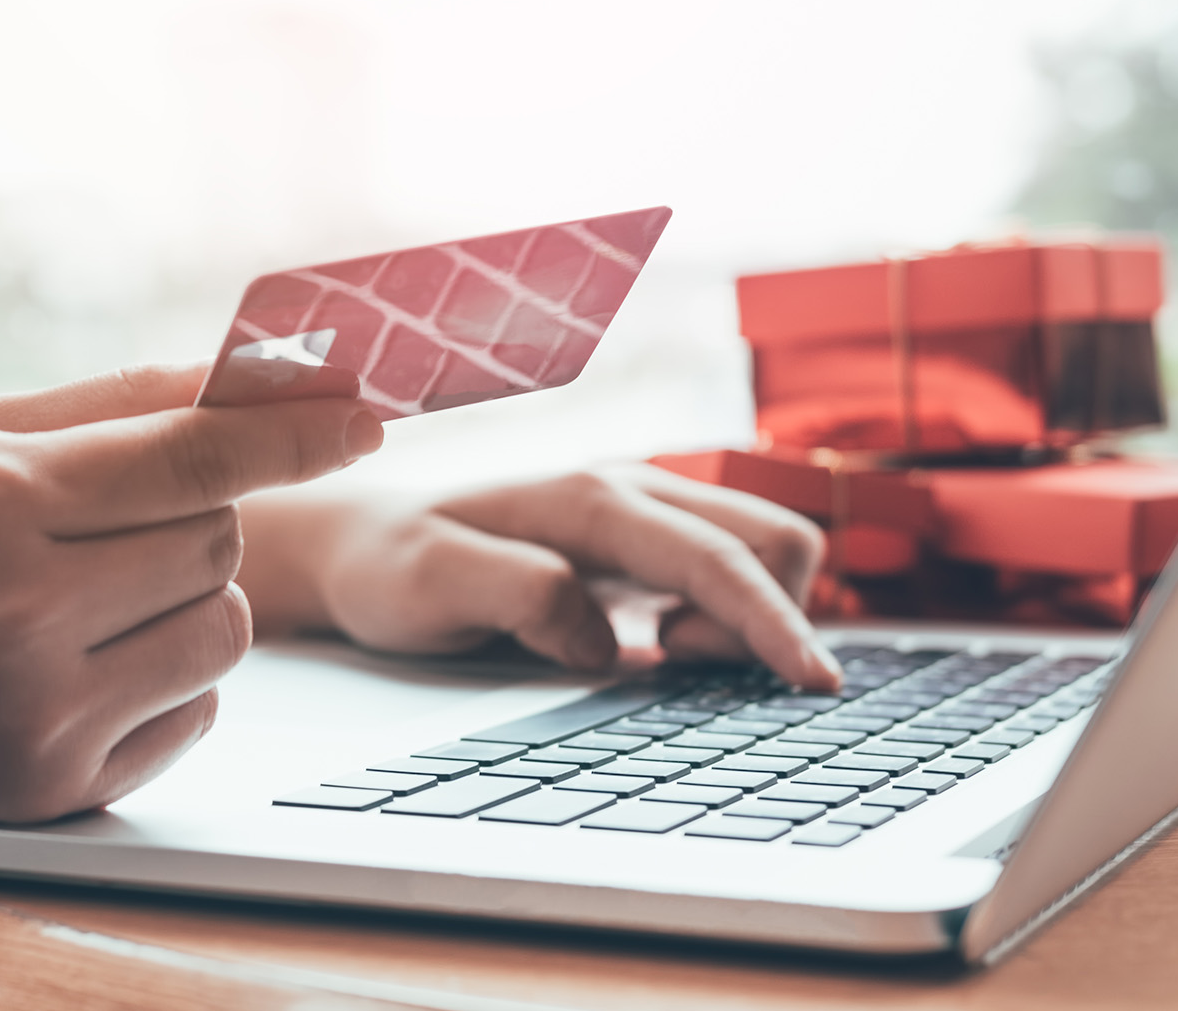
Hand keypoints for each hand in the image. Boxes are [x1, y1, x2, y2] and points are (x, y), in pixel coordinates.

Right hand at [0, 365, 383, 821]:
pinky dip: (166, 683)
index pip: (199, 457)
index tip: (370, 410)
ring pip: (225, 628)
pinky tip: (75, 667)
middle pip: (220, 539)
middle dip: (190, 517)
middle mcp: (17, 610)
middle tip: (103, 523)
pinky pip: (195, 715)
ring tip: (84, 597)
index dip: (298, 428)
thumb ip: (110, 404)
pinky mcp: (44, 792)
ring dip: (186, 599)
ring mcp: (32, 714)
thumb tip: (252, 373)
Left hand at [242, 464, 838, 690]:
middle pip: (777, 540)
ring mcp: (646, 513)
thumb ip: (514, 594)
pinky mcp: (646, 544)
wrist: (362, 545)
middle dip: (767, 615)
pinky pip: (736, 569)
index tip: (815, 687)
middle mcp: (633, 490)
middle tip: (671, 655)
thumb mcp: (425, 584)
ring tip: (661, 646)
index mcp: (593, 499)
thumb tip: (603, 638)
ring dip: (751, 613)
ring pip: (767, 550)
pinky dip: (734, 613)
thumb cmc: (389, 566)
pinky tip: (663, 640)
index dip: (774, 624)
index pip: (719, 558)